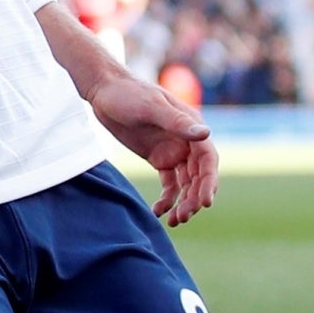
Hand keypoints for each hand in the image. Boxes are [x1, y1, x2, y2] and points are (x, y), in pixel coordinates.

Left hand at [89, 75, 217, 225]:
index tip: (204, 203)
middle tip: (184, 216)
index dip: (209, 181)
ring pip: (186, 183)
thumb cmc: (129, 94)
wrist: (104, 91)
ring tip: (174, 221)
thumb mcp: (151, 107)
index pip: (208, 159)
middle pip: (199, 175)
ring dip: (184, 202)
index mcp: (191, 125)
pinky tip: (158, 212)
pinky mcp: (159, 158)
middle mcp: (186, 140)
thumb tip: (206, 133)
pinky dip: (167, 199)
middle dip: (195, 197)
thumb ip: (177, 123)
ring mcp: (173, 150)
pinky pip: (169, 184)